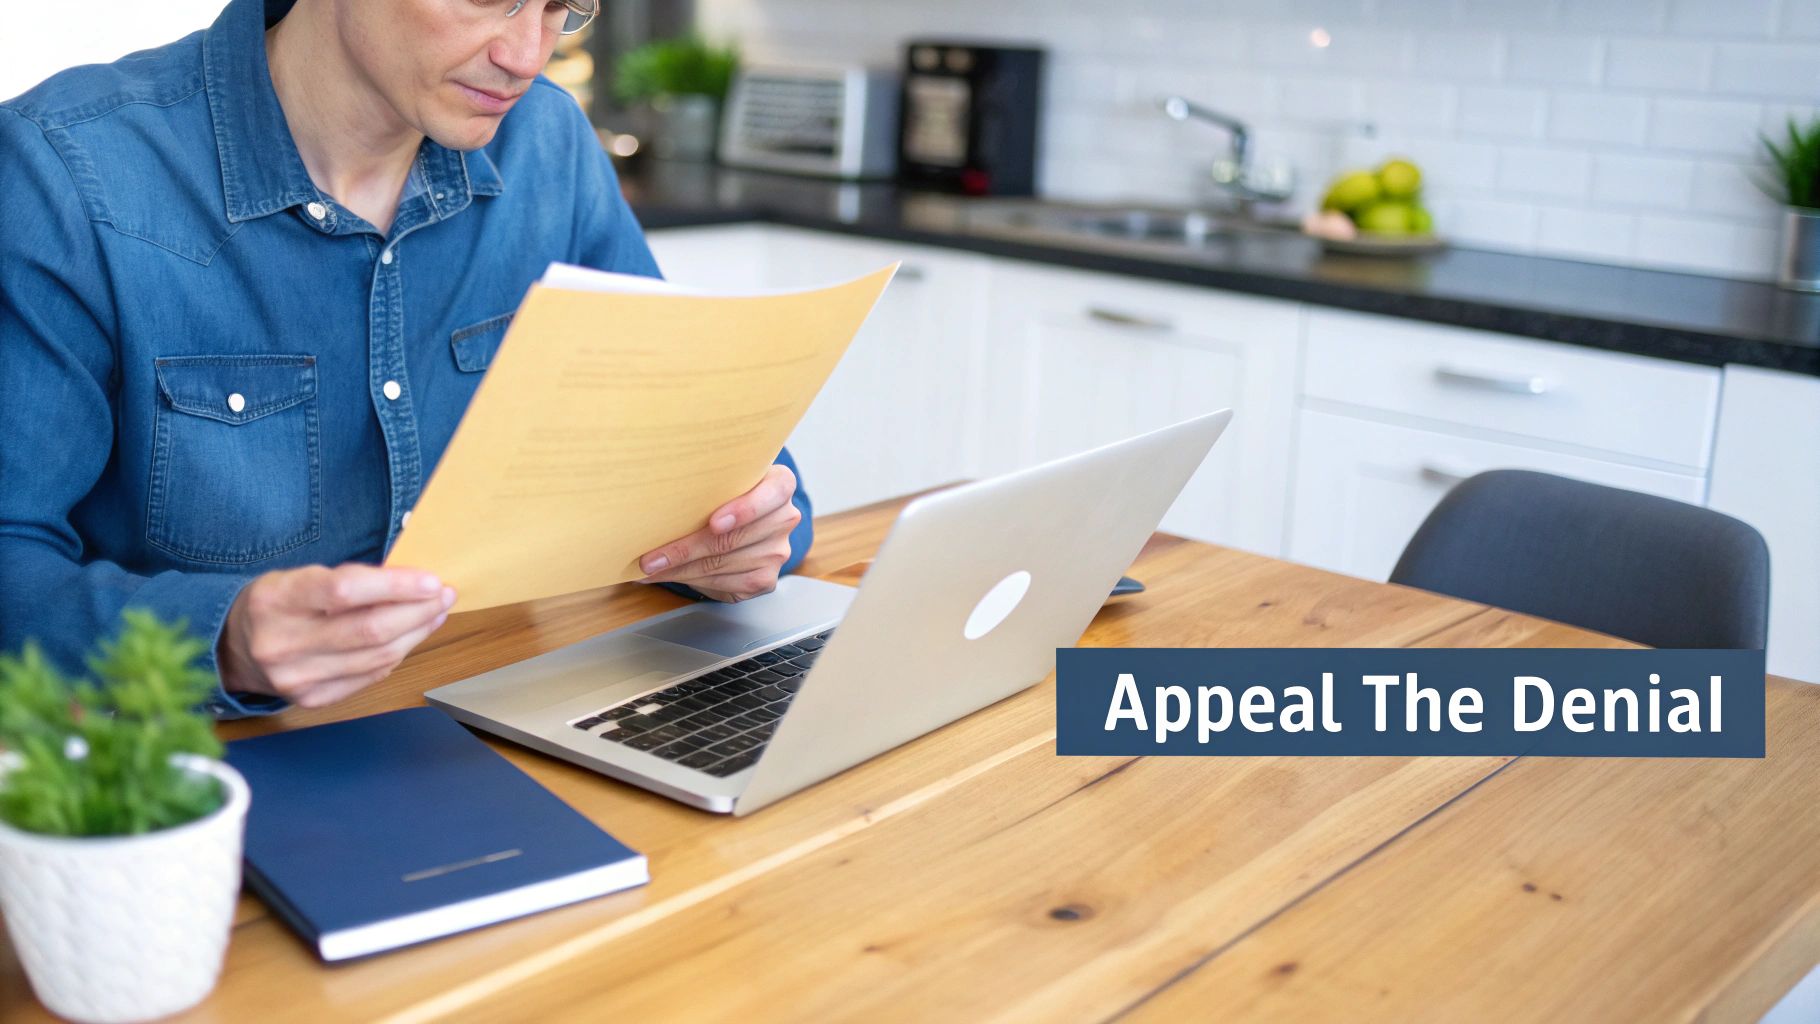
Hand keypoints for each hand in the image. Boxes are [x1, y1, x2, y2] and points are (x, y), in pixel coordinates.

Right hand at [217, 564, 457, 707]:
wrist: (232, 649)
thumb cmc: (276, 603)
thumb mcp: (296, 576)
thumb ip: (348, 579)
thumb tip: (412, 582)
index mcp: (275, 599)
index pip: (344, 591)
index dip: (395, 586)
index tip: (431, 581)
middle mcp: (282, 642)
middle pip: (369, 630)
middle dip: (417, 611)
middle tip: (443, 596)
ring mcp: (295, 677)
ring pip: (375, 657)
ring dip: (415, 633)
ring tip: (434, 613)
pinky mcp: (309, 699)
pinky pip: (369, 676)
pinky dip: (396, 655)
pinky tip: (410, 638)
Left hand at [638, 464, 801, 602]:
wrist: (744, 516)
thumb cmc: (726, 492)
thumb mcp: (724, 476)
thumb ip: (708, 480)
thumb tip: (654, 495)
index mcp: (780, 484)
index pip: (773, 494)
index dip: (744, 510)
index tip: (713, 523)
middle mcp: (785, 518)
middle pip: (733, 538)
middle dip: (686, 550)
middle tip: (650, 558)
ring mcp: (777, 552)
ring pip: (723, 564)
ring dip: (680, 570)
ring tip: (650, 569)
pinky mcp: (765, 579)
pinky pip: (726, 584)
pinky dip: (692, 581)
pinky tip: (670, 574)